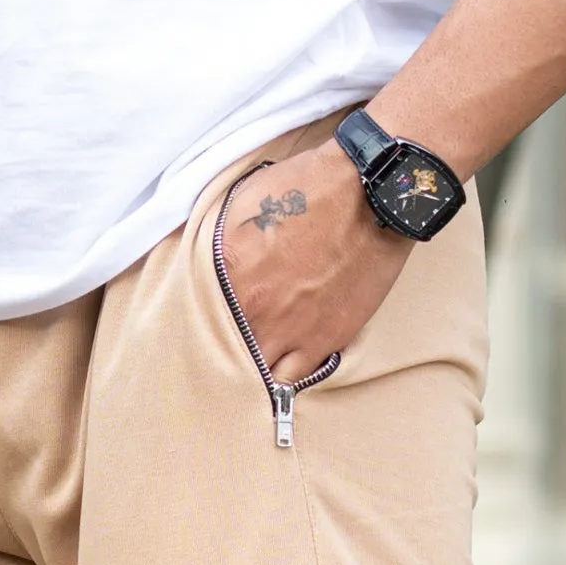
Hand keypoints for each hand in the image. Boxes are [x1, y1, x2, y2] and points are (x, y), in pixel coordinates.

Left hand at [216, 139, 412, 389]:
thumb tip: (208, 259)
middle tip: (229, 342)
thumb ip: (218, 239)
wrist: (371, 195)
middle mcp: (254, 309)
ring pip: (258, 374)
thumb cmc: (308, 187)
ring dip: (254, 366)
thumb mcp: (244, 200)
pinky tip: (283, 362)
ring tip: (257, 355)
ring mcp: (290, 330)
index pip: (195, 316)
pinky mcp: (326, 340)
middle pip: (224, 352)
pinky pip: (295, 378)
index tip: (203, 320)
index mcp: (226, 273)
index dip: (198, 320)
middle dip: (225, 348)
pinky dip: (285, 375)